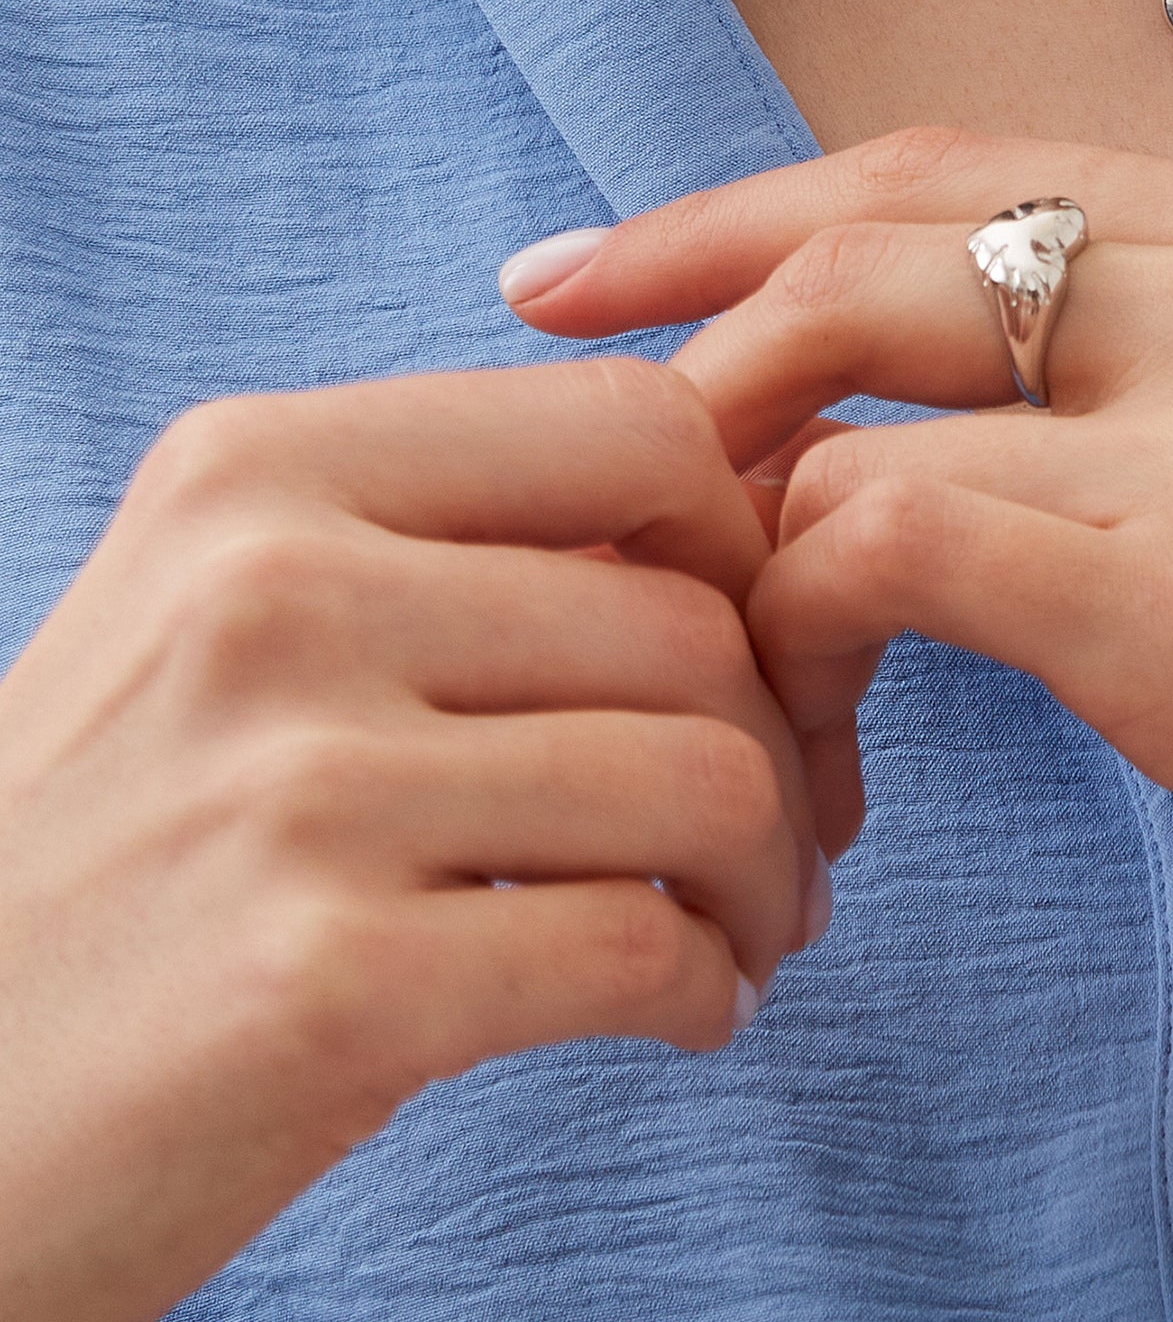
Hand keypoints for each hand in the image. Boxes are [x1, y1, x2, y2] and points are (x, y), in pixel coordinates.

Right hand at [0, 361, 822, 1321]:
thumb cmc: (119, 853)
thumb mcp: (239, 630)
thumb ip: (457, 556)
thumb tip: (746, 543)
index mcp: (262, 469)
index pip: (638, 425)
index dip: (745, 542)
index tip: (753, 649)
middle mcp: (271, 592)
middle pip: (695, 619)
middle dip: (789, 742)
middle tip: (786, 835)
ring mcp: (294, 786)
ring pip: (705, 779)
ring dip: (770, 876)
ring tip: (743, 930)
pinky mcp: (322, 984)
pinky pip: (642, 949)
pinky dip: (709, 990)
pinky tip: (687, 1011)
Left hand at [511, 126, 1172, 1294]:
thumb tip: (955, 422)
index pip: (945, 161)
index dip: (746, 203)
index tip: (605, 272)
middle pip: (865, 227)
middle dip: (671, 294)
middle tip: (555, 385)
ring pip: (847, 389)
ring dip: (736, 506)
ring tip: (714, 623)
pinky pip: (893, 544)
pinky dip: (807, 625)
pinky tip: (828, 724)